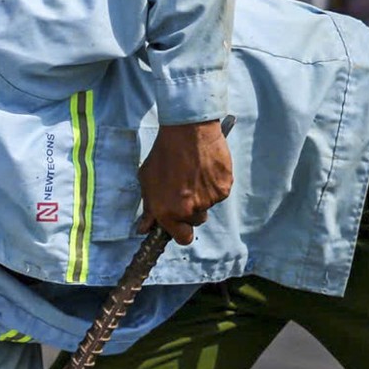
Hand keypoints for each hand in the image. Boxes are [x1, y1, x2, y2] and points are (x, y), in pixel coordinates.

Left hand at [136, 120, 232, 245]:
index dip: (182, 231)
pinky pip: (220, 193)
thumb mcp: (147, 181)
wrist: (187, 130)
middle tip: (186, 189)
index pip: (182, 238)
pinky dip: (214, 184)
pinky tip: (205, 168)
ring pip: (208, 206)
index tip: (181, 224)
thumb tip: (144, 228)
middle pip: (196, 221)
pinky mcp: (224, 187)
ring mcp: (209, 200)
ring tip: (195, 174)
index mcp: (168, 212)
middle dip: (192, 210)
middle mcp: (189, 210)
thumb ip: (149, 208)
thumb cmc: (164, 154)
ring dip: (203, 196)